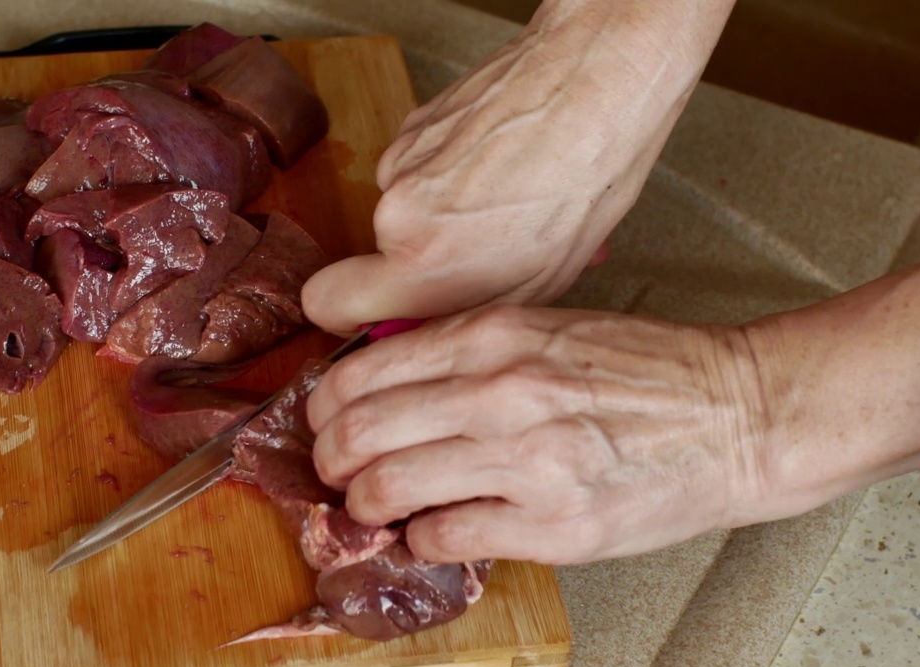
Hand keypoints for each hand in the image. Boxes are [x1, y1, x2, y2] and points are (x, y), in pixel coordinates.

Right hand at [302, 0, 733, 332]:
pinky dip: (452, 177)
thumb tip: (423, 327)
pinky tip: (503, 169)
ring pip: (405, 212)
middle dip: (424, 262)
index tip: (380, 315)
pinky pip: (419, 171)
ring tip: (510, 204)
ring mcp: (400, 164)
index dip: (346, 314)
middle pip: (380, 257)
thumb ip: (463, 314)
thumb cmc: (582, 182)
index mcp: (424, 265)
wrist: (593, 86)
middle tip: (488, 256)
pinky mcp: (412, 126)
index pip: (327, 303)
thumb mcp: (536, 286)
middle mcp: (396, 214)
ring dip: (446, 218)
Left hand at [306, 304, 771, 565]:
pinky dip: (423, 540)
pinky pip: (444, 538)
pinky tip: (436, 531)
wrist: (737, 413)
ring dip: (366, 507)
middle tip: (338, 473)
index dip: (323, 408)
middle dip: (330, 462)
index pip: (360, 373)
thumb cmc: (645, 371)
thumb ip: (463, 348)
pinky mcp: (555, 525)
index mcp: (494, 336)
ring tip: (379, 508)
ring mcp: (527, 461)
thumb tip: (381, 380)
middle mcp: (501, 393)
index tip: (325, 424)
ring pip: (387, 489)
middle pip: (358, 433)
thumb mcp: (544, 326)